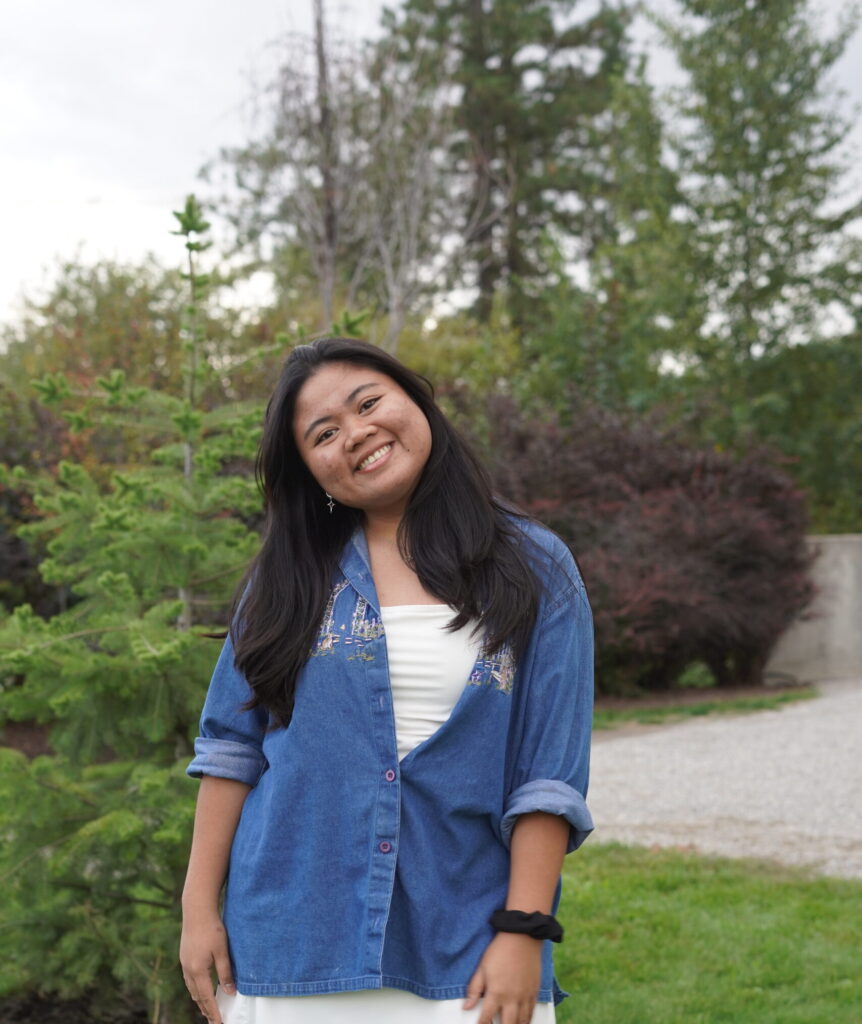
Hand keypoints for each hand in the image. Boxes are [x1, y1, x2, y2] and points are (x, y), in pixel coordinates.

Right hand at [179, 908, 235, 1022]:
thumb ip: (225, 973)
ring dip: (200, 1001)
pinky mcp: (184, 957)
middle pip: (198, 997)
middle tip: (214, 1020)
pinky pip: (189, 980)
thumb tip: (230, 992)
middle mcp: (189, 970)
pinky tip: (200, 988)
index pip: (207, 998)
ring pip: (192, 989)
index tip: (219, 1023)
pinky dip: (196, 989)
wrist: (196, 911)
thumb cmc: (211, 929)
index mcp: (198, 971)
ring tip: (207, 1009)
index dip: (214, 1012)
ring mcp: (185, 964)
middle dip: (206, 1010)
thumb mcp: (222, 951)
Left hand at [462, 932, 541, 1023]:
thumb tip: (466, 1006)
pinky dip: (527, 1020)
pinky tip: (523, 1022)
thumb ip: (474, 989)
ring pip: (522, 1021)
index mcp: (496, 992)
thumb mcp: (482, 967)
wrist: (522, 937)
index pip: (486, 1017)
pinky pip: (532, 1012)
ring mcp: (525, 995)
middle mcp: (512, 998)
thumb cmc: (500, 950)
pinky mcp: (534, 991)